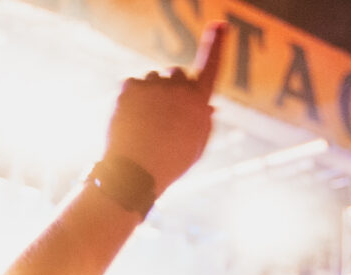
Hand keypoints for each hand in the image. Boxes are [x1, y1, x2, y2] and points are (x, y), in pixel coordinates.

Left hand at [104, 22, 225, 189]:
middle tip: (161, 113)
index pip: (211, 66)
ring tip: (143, 124)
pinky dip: (130, 98)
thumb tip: (208, 106)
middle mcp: (179, 88)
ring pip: (152, 78)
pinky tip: (130, 120)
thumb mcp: (195, 146)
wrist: (135, 173)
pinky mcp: (130, 86)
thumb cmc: (168, 163)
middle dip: (171, 85)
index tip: (220, 25)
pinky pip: (132, 84)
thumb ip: (203, 122)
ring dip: (150, 93)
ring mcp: (154, 85)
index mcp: (199, 103)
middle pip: (176, 73)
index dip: (216, 44)